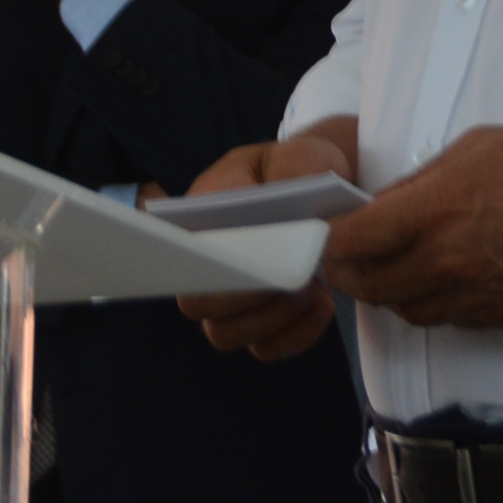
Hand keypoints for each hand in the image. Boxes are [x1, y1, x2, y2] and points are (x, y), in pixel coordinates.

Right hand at [176, 127, 355, 361]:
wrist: (325, 192)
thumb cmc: (300, 171)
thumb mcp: (303, 155)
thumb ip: (295, 168)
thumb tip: (290, 198)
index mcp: (200, 215)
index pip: (177, 249)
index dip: (200, 265)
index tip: (246, 262)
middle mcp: (203, 264)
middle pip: (195, 304)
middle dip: (241, 298)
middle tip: (289, 278)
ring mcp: (229, 300)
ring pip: (227, 334)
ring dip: (270, 319)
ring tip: (311, 287)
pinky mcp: (261, 323)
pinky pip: (266, 347)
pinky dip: (295, 335)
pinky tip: (323, 305)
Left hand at [320, 125, 502, 328]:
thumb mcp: (483, 146)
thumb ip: (426, 179)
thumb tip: (390, 204)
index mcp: (435, 212)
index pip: (352, 243)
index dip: (328, 240)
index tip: (325, 228)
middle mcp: (445, 264)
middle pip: (369, 288)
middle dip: (349, 271)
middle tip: (349, 252)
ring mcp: (473, 300)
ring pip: (405, 309)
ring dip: (389, 289)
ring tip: (395, 262)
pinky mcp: (499, 321)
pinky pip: (446, 319)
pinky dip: (431, 301)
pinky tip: (442, 275)